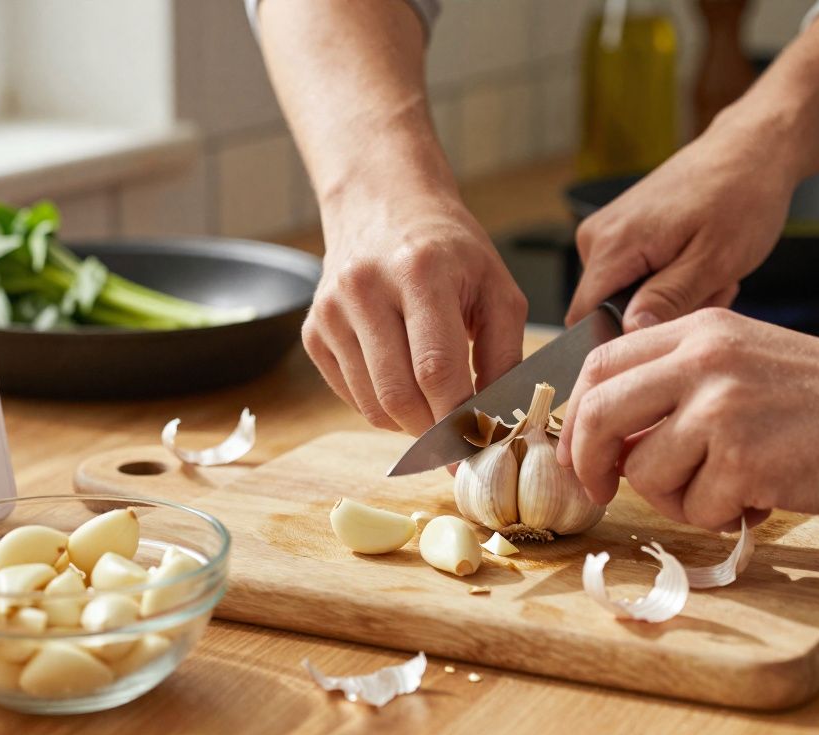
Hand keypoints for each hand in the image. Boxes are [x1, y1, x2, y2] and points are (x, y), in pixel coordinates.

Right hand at [303, 193, 526, 434]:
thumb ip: (505, 355)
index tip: (480, 446)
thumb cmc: (448, 250)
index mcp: (420, 271)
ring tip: (436, 404)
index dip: (460, 419)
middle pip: (399, 395)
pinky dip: (383, 407)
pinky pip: (351, 397)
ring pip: (373, 405)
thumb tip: (498, 422)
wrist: (383, 204)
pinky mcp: (313, 331)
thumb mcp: (496, 287)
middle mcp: (365, 288)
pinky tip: (404, 381)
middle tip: (460, 440)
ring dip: (411, 423)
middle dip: (435, 431)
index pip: (437, 369)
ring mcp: (331, 311)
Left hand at [557, 309, 818, 530]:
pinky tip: (764, 494)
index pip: (599, 363)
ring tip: (729, 485)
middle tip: (601, 490)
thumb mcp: (748, 358)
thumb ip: (681, 381)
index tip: (583, 449)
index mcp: (700, 330)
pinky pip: (696, 507)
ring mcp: (721, 409)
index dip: (578, 415)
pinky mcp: (744, 460)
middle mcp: (702, 359)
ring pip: (644, 472)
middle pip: (599, 414)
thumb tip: (615, 434)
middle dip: (589, 462)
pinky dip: (722, 515)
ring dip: (676, 497)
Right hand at [565, 122, 798, 329]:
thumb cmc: (741, 196)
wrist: (750, 149)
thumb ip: (667, 300)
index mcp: (612, 244)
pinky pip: (636, 279)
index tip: (672, 327)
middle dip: (663, 315)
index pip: (585, 320)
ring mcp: (607, 233)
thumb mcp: (714, 260)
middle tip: (711, 290)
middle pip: (611, 311)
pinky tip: (700, 262)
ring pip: (628, 298)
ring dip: (674, 299)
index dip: (623, 339)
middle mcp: (597, 238)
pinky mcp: (622, 232)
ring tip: (711, 273)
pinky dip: (673, 281)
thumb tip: (630, 334)